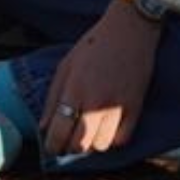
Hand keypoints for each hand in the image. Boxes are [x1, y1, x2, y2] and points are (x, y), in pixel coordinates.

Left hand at [39, 0, 160, 155]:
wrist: (129, 31)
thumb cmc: (94, 46)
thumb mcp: (65, 66)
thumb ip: (52, 97)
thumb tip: (43, 125)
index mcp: (74, 89)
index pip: (59, 130)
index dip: (52, 145)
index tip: (51, 147)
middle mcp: (96, 101)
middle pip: (79, 143)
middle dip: (69, 147)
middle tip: (67, 143)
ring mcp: (118, 106)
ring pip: (101, 145)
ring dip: (91, 144)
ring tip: (87, 133)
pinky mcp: (136, 108)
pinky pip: (123, 139)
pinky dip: (112, 139)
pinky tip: (106, 129)